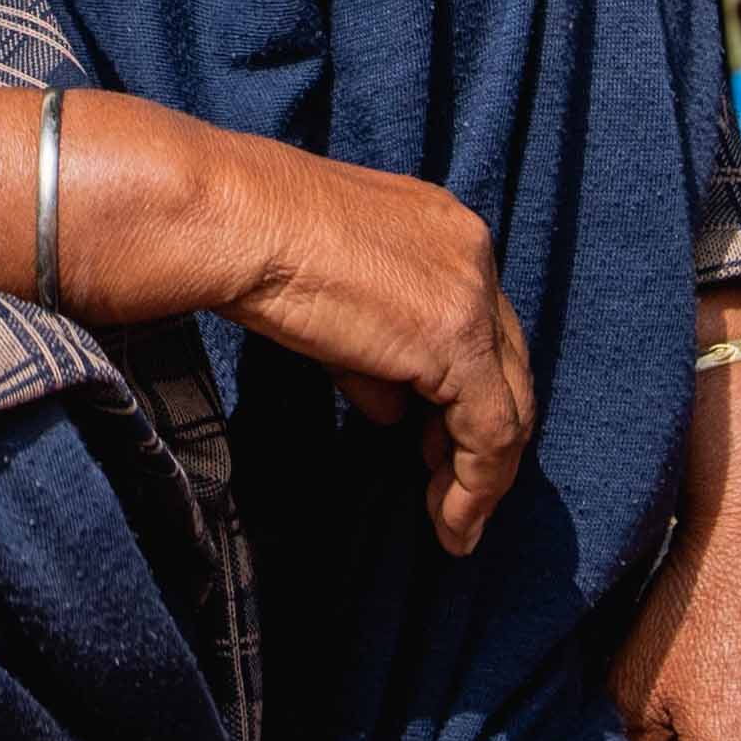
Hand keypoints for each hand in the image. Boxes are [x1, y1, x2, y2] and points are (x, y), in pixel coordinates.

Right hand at [0, 87, 538, 553]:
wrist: (231, 217)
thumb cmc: (252, 237)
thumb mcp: (328, 291)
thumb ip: (372, 350)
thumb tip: (393, 409)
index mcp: (443, 225)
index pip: (480, 322)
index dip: (465, 388)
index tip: (435, 440)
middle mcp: (473, 252)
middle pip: (507, 364)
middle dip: (484, 436)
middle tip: (448, 488)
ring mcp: (471, 295)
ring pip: (509, 406)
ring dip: (483, 476)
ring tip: (451, 521)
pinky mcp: (457, 341)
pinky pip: (491, 434)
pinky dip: (475, 488)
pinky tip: (449, 523)